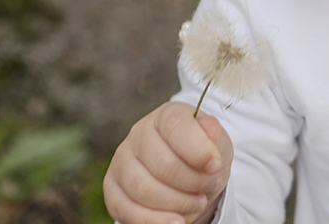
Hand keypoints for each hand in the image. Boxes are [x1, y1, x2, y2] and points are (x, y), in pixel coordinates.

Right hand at [104, 101, 233, 223]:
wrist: (187, 174)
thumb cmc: (201, 155)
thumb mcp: (216, 142)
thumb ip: (213, 135)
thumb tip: (210, 126)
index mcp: (165, 115)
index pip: (176, 127)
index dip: (198, 150)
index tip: (215, 167)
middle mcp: (138, 134)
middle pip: (163, 164)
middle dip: (193, 182)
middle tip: (210, 186)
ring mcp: (121, 161)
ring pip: (143, 189)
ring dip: (177, 203)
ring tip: (198, 203)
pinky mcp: (112, 188)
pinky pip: (125, 209)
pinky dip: (153, 220)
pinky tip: (176, 221)